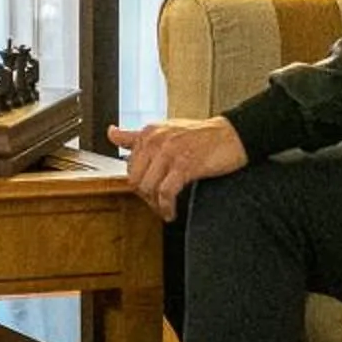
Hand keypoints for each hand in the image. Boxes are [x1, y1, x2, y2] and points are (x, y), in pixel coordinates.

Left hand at [109, 117, 248, 218]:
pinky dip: (167, 207)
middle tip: (157, 203)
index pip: (128, 165)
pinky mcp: (184, 165)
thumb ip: (136, 135)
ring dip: (155, 204)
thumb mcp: (165, 129)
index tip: (146, 192)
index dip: (137, 183)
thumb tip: (110, 132)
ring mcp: (169, 152)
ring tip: (165, 209)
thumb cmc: (200, 135)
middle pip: (135, 179)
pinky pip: (166, 193)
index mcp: (148, 132)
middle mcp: (155, 140)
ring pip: (148, 188)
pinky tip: (171, 212)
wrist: (231, 135)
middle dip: (145, 196)